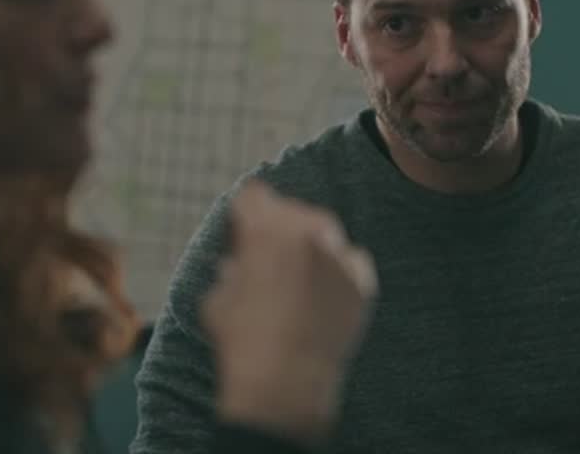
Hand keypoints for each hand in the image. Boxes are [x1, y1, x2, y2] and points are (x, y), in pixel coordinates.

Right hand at [202, 181, 376, 444]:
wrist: (286, 384)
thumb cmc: (242, 343)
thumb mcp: (216, 298)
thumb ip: (229, 268)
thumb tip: (237, 264)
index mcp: (265, 228)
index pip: (253, 195)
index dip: (244, 217)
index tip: (242, 237)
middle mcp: (307, 231)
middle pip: (291, 210)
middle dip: (278, 231)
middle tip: (269, 264)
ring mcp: (339, 254)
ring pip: (322, 232)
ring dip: (308, 248)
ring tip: (296, 285)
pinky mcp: (362, 281)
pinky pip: (348, 262)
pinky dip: (336, 273)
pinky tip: (320, 299)